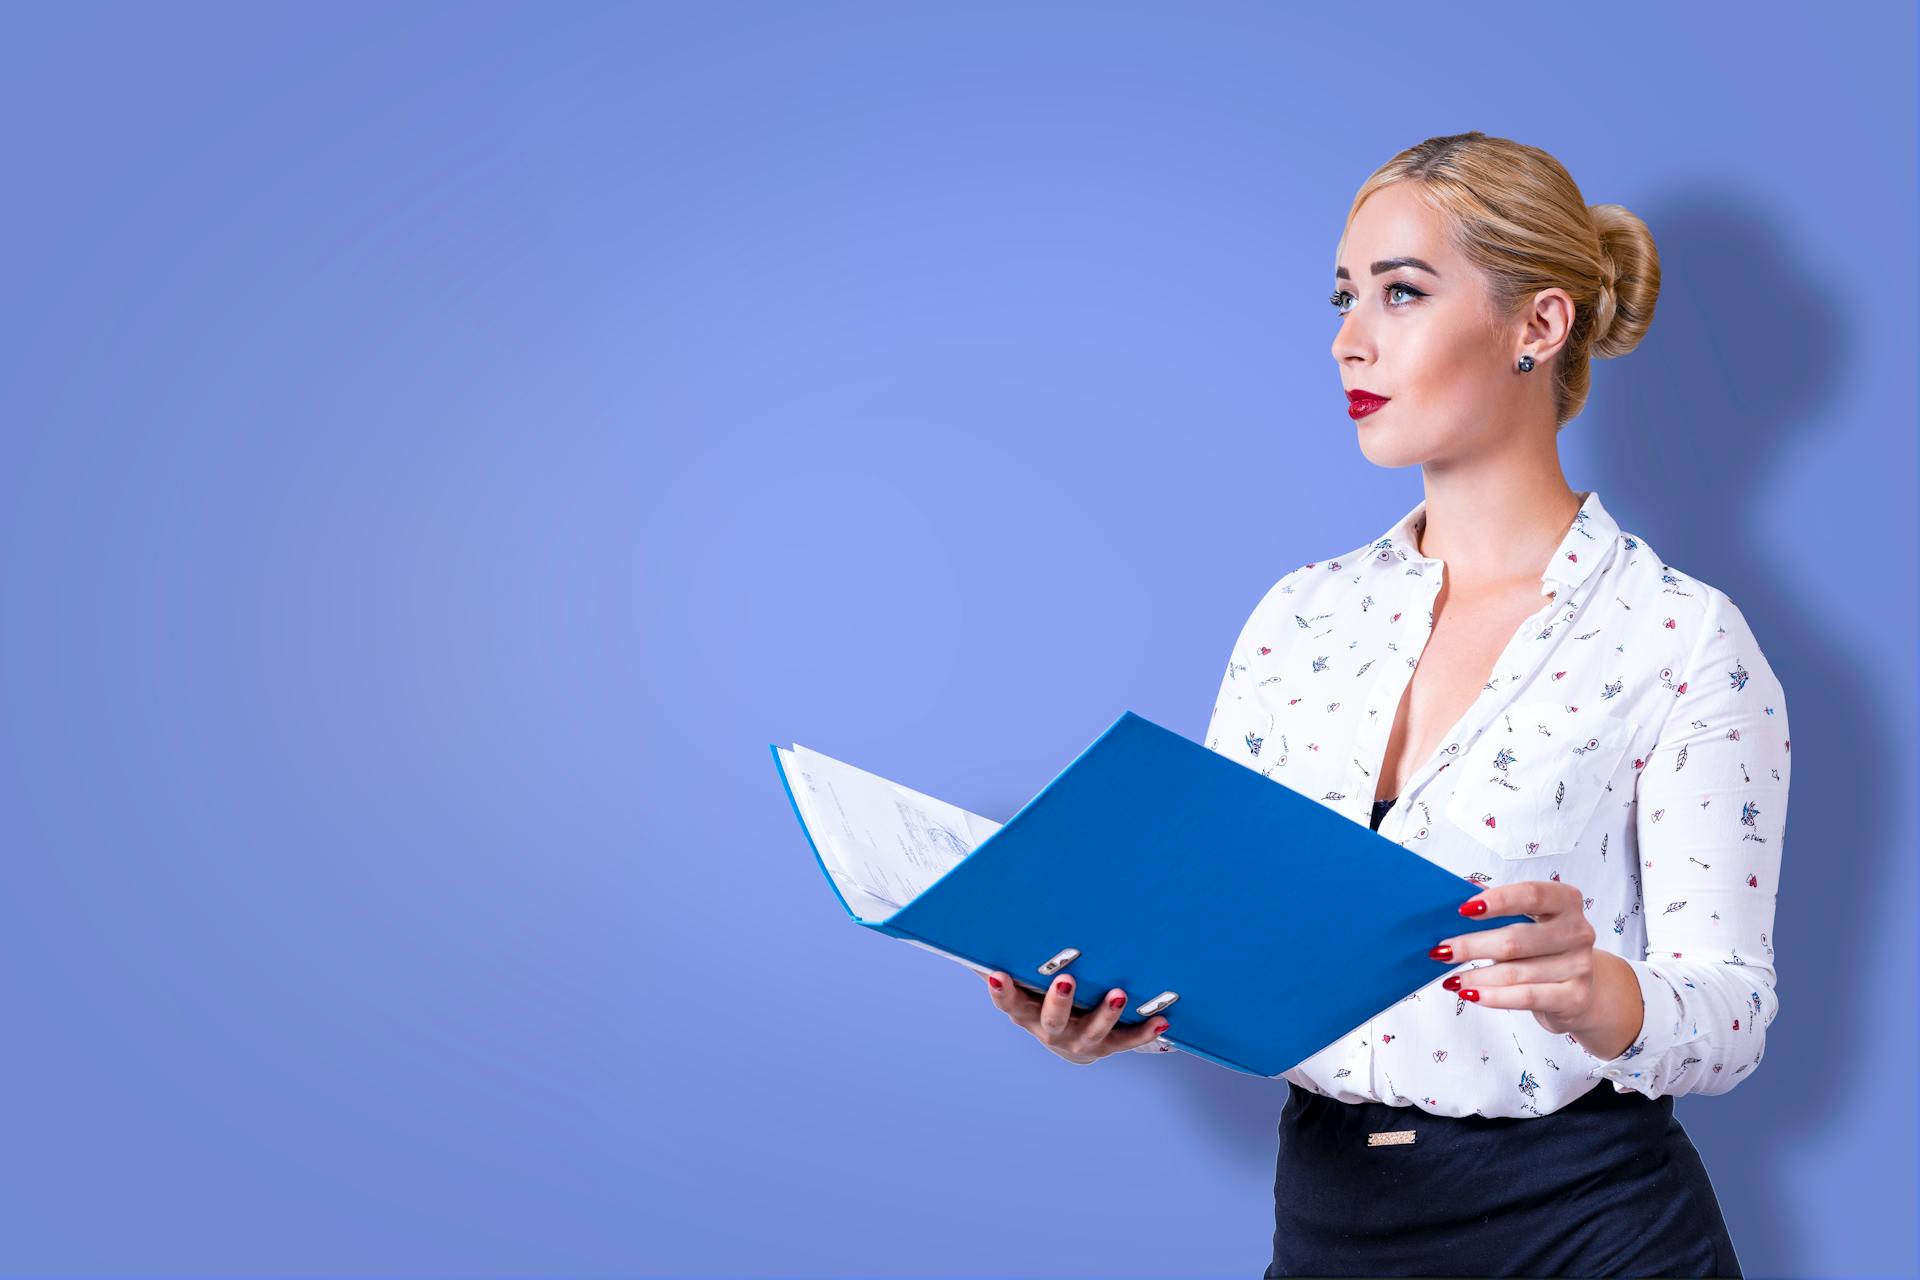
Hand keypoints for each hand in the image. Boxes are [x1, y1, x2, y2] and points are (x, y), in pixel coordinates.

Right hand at [982, 970, 1170, 1063]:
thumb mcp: (1022, 981)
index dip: (1002, 992)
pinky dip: (1145, 1031)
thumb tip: (967, 927)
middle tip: (1066, 980)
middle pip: (1052, 1020)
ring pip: (1093, 1032)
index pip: (1009, 1004)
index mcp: (1026, 1013)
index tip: (996, 974)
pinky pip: (1128, 1040)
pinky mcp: (1109, 1045)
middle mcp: (1052, 1032)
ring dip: (1106, 1013)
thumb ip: (1000, 957)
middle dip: (1059, 1002)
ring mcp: (1082, 1041)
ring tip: (1118, 993)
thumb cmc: (1040, 996)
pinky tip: (1162, 1020)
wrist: (1070, 1040)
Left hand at [1430, 880, 1600, 1036]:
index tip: (1463, 909)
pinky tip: (1471, 994)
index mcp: (1565, 901)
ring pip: (1516, 972)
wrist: (1579, 990)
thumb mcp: (1526, 920)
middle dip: (1472, 946)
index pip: (1531, 894)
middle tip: (1441, 951)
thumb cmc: (1542, 947)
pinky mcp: (1575, 997)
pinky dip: (1493, 997)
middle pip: (1516, 939)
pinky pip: (1526, 997)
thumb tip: (1460, 889)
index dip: (1497, 900)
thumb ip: (1498, 904)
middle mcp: (1578, 931)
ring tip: (1451, 979)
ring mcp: (1579, 965)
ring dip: (1476, 976)